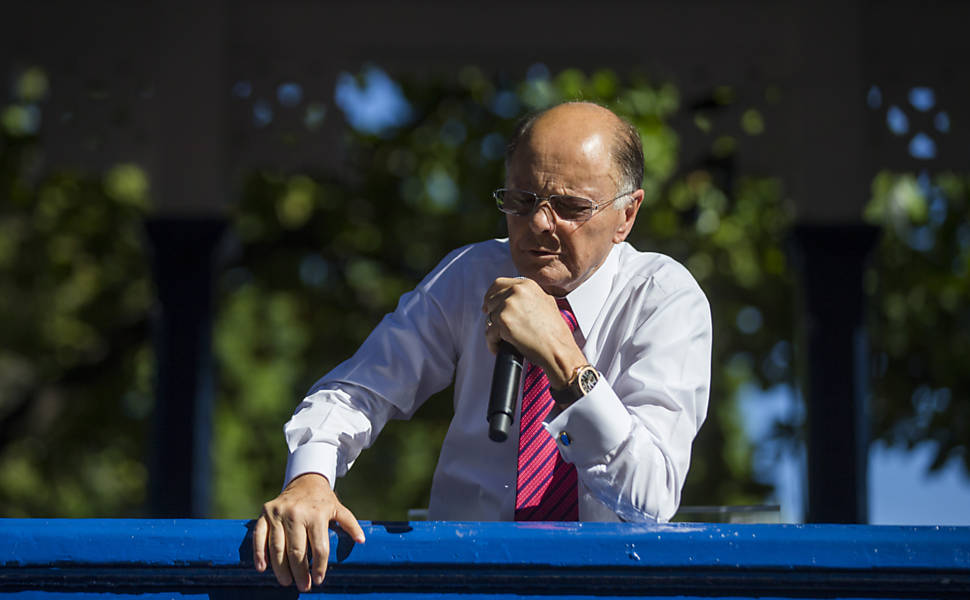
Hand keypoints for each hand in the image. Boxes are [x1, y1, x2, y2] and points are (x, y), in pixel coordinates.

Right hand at [252, 473, 365, 590]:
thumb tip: (361, 540)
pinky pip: (259, 535)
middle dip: (300, 572)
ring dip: (280, 568)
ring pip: (278, 547)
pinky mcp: (266, 512)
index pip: (319, 548)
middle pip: (297, 551)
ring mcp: (279, 513)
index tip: (318, 580)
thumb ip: (350, 524)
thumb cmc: (323, 500)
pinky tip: (262, 568)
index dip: (319, 566)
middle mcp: (296, 514)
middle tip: (303, 586)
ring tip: (286, 582)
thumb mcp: (339, 509)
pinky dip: (259, 552)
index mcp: (317, 515)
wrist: (305, 480)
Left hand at [482, 277, 586, 387]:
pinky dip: (493, 343)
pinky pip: (489, 333)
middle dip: (492, 314)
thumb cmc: (554, 332)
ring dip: (494, 331)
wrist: (558, 348)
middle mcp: (516, 291)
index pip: (498, 284)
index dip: (491, 296)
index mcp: (527, 284)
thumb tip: (511, 298)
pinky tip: (501, 347)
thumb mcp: (545, 302)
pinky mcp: (503, 321)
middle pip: (490, 300)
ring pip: (489, 318)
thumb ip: (527, 296)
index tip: (488, 306)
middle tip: (498, 327)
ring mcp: (508, 305)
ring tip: (505, 340)